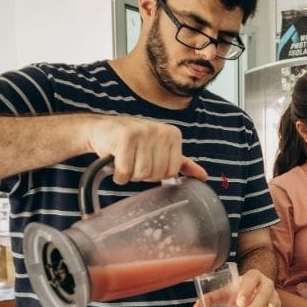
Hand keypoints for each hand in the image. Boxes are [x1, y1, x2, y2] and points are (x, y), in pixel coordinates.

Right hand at [87, 115, 206, 183]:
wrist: (103, 129)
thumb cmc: (134, 142)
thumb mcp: (161, 149)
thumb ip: (182, 163)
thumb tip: (203, 176)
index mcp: (173, 135)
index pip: (172, 171)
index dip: (157, 173)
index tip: (147, 161)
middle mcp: (160, 131)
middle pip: (156, 174)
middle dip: (143, 174)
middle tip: (134, 160)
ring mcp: (143, 132)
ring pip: (141, 174)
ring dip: (130, 174)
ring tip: (126, 160)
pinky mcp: (125, 138)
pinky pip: (125, 171)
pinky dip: (119, 174)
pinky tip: (116, 162)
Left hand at [192, 268, 279, 306]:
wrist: (259, 294)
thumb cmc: (240, 291)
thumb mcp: (227, 292)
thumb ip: (212, 298)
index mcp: (254, 277)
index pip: (252, 279)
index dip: (247, 290)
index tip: (239, 303)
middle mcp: (267, 287)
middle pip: (263, 298)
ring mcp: (274, 300)